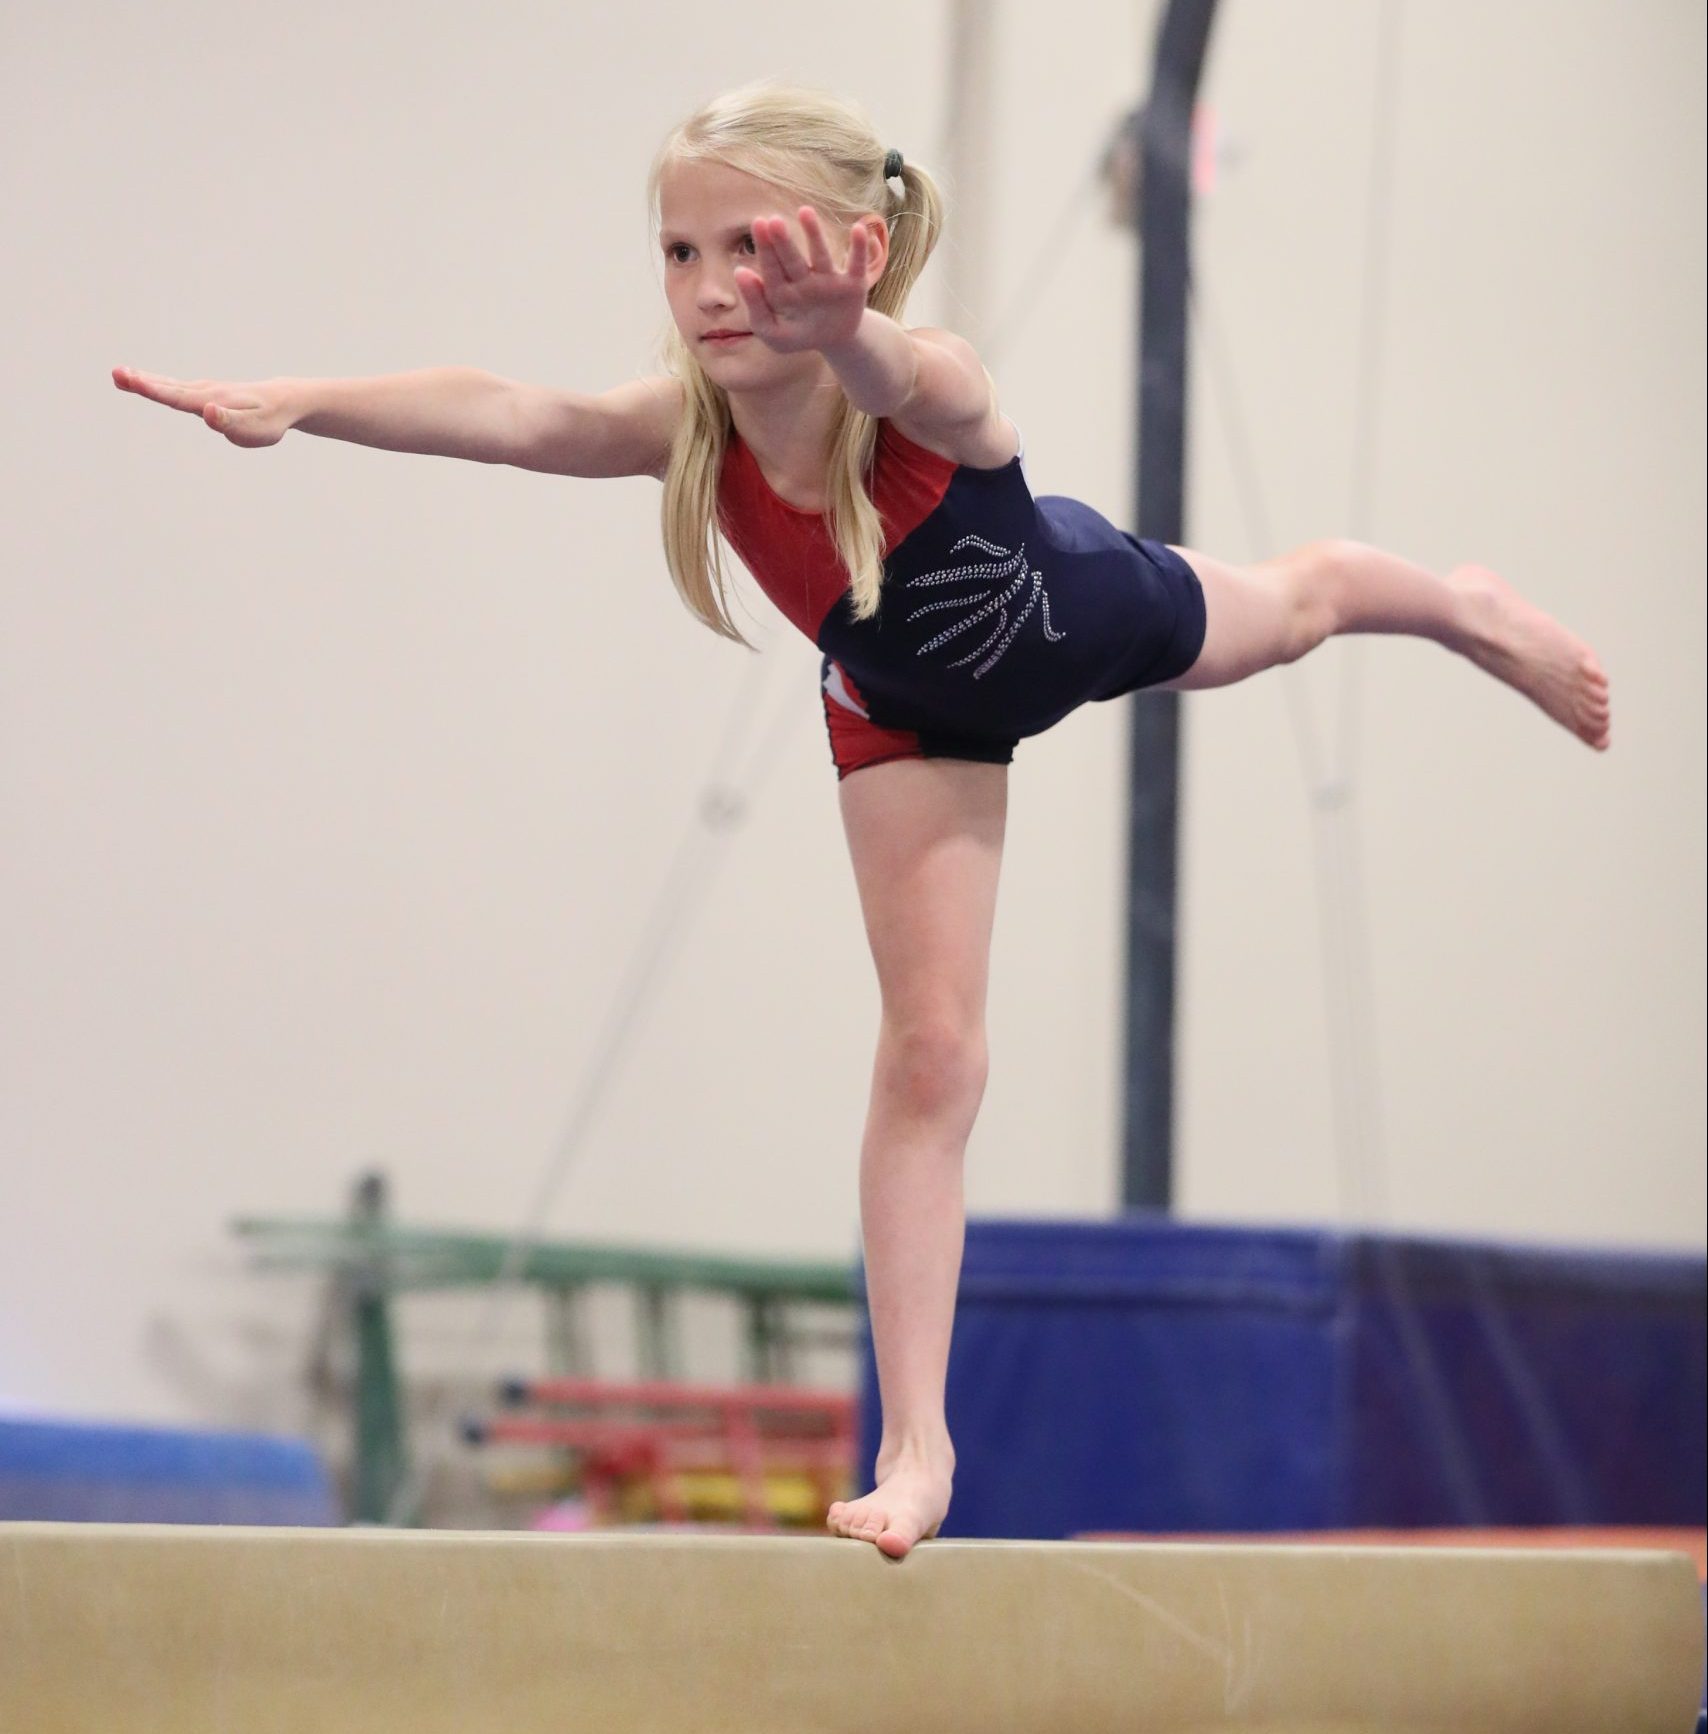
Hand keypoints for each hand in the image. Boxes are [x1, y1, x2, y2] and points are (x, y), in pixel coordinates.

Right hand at [111, 365, 295, 447]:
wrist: (284, 401)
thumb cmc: (269, 420)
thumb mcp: (254, 429)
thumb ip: (230, 422)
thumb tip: (208, 412)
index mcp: (212, 401)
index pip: (178, 397)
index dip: (152, 390)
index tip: (130, 380)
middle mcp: (205, 392)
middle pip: (168, 388)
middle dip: (141, 382)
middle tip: (115, 373)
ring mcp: (205, 391)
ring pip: (170, 385)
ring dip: (145, 380)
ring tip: (121, 374)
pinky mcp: (206, 393)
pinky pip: (178, 387)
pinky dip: (158, 383)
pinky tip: (146, 381)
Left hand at [734, 207, 874, 354]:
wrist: (834, 342)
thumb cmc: (799, 335)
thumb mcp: (772, 332)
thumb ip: (755, 307)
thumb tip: (740, 272)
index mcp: (783, 289)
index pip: (771, 269)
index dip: (765, 249)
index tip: (758, 225)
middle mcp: (805, 279)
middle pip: (792, 259)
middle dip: (783, 241)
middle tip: (773, 221)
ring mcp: (829, 280)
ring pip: (820, 255)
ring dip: (814, 234)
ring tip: (804, 212)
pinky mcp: (854, 284)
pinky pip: (856, 265)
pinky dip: (859, 248)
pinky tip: (859, 229)